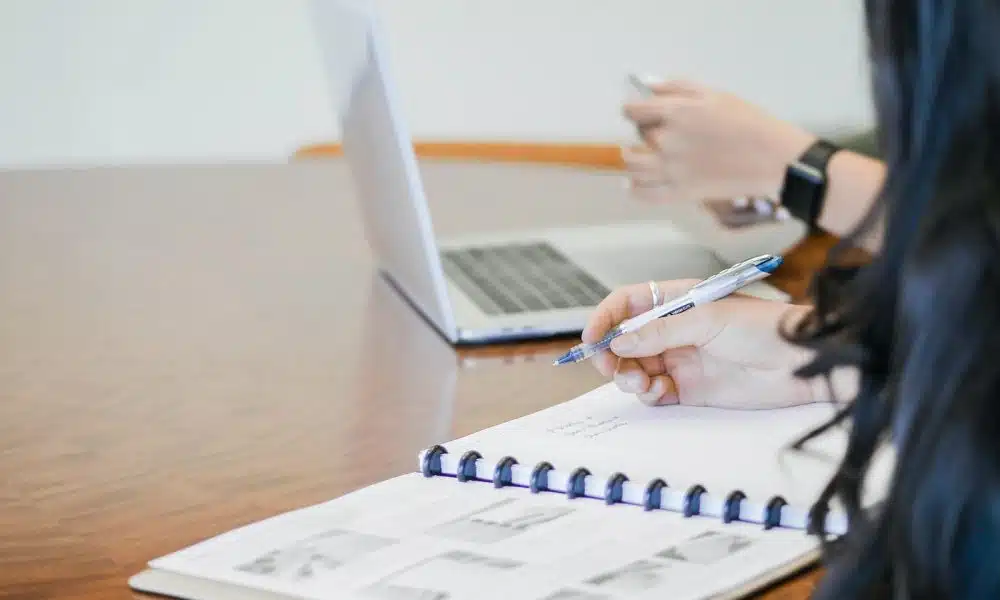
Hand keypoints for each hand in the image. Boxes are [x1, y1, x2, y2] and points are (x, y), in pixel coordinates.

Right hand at [582, 279, 816, 408]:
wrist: (802, 365)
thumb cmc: (764, 328)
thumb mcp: (707, 320)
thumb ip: (660, 332)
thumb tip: (619, 341)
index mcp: (677, 301)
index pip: (628, 304)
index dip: (605, 318)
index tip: (591, 338)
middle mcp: (674, 330)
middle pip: (624, 340)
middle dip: (611, 354)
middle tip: (609, 367)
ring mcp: (680, 359)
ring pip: (635, 368)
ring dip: (628, 376)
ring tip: (639, 382)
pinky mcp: (689, 389)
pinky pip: (654, 392)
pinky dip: (647, 394)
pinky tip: (657, 392)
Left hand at [621, 80, 815, 202]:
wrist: (774, 158)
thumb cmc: (748, 121)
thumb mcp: (714, 94)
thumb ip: (676, 88)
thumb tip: (647, 87)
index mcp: (675, 112)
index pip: (633, 110)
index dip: (634, 109)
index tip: (640, 111)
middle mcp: (666, 141)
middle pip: (637, 136)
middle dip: (644, 132)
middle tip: (659, 132)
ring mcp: (671, 170)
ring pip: (633, 167)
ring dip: (633, 160)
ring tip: (641, 157)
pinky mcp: (680, 193)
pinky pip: (645, 194)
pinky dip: (635, 189)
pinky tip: (635, 184)